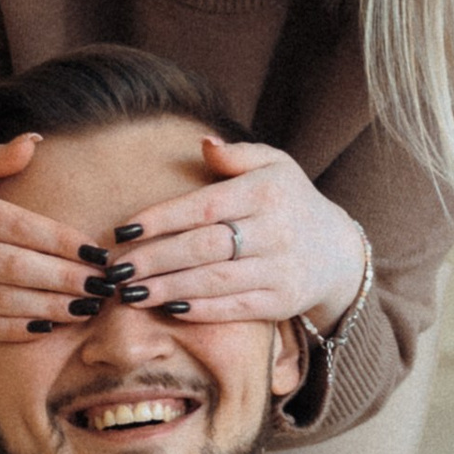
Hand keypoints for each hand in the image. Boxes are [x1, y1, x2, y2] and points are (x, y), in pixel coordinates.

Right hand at [0, 137, 100, 341]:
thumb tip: (35, 141)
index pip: (21, 227)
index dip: (63, 242)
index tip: (98, 252)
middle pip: (18, 268)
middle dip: (67, 278)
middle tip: (104, 284)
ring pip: (7, 301)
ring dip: (53, 306)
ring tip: (89, 306)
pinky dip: (22, 329)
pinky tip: (53, 323)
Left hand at [111, 139, 368, 329]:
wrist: (337, 251)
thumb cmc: (289, 201)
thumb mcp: (274, 165)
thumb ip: (237, 155)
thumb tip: (204, 143)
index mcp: (267, 192)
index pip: (205, 207)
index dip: (161, 220)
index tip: (123, 231)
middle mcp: (276, 231)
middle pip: (204, 247)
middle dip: (155, 260)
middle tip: (116, 270)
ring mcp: (280, 270)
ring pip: (215, 281)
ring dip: (168, 289)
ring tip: (129, 293)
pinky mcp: (281, 302)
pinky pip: (234, 307)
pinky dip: (199, 310)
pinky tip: (168, 308)